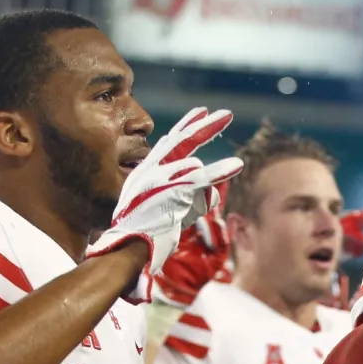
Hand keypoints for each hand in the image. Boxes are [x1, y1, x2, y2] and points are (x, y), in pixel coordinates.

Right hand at [88, 107, 244, 286]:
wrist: (124, 251)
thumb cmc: (142, 237)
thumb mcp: (162, 211)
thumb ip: (185, 199)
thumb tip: (212, 194)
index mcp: (145, 174)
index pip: (169, 144)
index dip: (186, 127)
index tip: (201, 112)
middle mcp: (150, 172)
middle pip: (181, 143)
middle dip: (205, 127)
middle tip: (226, 113)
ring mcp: (160, 182)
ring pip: (194, 166)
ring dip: (209, 175)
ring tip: (221, 175)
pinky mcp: (173, 193)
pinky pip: (202, 179)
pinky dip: (220, 171)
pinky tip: (238, 164)